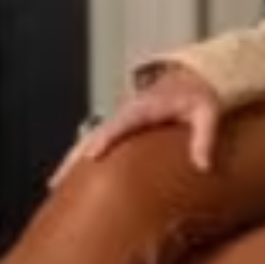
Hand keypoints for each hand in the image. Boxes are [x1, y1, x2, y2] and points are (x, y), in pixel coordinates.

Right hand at [49, 66, 223, 187]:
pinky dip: (82, 155)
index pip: (121, 122)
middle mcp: (127, 111)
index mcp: (146, 106)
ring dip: (72, 159)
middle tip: (57, 182)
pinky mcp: (121, 125)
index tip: (91, 156)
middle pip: (95, 133)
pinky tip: (73, 177)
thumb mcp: (208, 112)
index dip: (106, 138)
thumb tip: (203, 167)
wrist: (192, 78)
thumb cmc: (198, 95)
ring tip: (56, 185)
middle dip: (76, 156)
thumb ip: (205, 137)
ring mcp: (121, 118)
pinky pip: (97, 139)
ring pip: (90, 138)